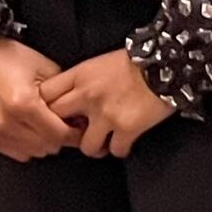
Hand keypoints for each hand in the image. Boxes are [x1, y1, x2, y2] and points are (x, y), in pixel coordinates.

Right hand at [0, 37, 74, 160]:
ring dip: (44, 142)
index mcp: (23, 104)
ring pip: (34, 153)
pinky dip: (28, 145)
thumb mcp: (44, 67)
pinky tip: (30, 128)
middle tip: (64, 123)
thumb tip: (78, 115)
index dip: (74, 133)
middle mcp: (6, 122)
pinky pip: (17, 153)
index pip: (59, 135)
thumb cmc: (6, 58)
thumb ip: (64, 95)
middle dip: (60, 136)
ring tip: (46, 124)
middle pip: (48, 146)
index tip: (79, 127)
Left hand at [41, 50, 176, 158]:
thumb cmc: (135, 60)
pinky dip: (120, 148)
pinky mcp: (127, 128)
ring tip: (103, 141)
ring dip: (94, 146)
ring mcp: (106, 114)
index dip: (45, 108)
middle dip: (64, 130)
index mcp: (79, 76)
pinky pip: (115, 151)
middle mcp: (87, 95)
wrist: (166, 62)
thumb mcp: (99, 62)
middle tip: (75, 133)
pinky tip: (124, 141)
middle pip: (57, 123)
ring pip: (85, 147)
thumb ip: (80, 80)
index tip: (54, 114)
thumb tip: (68, 99)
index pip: (45, 95)